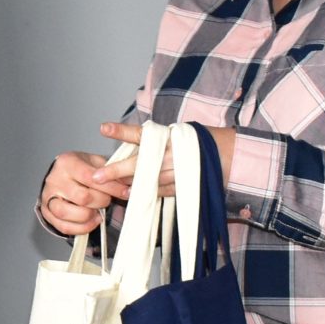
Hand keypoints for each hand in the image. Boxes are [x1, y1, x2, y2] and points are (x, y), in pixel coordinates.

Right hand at [35, 148, 122, 238]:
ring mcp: (48, 197)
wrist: (63, 177)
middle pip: (82, 197)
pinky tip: (92, 221)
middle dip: (101, 202)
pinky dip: (82, 228)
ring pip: (68, 213)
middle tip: (107, 200)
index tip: (125, 192)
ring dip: (89, 216)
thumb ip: (111, 171)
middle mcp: (54, 179)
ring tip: (98, 212)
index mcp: (67, 162)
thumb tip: (131, 180)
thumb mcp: (96, 163)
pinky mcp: (46, 213)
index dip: (111, 187)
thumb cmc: (82, 170)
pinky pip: (64, 226)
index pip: (90, 177)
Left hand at [95, 122, 236, 204]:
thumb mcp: (174, 134)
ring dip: (129, 186)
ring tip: (111, 189)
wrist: (227, 155)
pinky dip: (147, 193)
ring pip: (147, 181)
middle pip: (139, 164)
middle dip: (117, 171)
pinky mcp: (183, 186)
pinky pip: (160, 191)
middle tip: (96, 176)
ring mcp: (177, 172)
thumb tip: (125, 146)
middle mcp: (171, 154)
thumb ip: (153, 140)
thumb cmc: (194, 141)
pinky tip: (133, 195)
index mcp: (167, 137)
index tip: (103, 128)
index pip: (141, 133)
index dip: (122, 131)